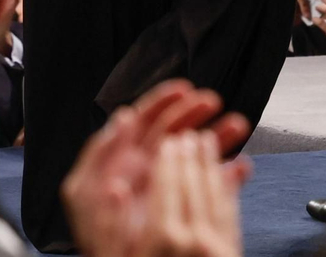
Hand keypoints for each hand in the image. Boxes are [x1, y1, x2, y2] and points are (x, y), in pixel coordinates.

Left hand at [61, 80, 251, 256]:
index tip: (183, 90)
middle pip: (172, 132)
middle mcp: (145, 169)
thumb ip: (102, 155)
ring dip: (216, 138)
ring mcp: (167, 187)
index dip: (162, 102)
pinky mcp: (186, 207)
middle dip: (193, 113)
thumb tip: (120, 118)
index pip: (143, 121)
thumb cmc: (94, 235)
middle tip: (214, 102)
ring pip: (193, 154)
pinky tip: (241, 168)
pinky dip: (226, 176)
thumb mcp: (84, 192)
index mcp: (121, 159)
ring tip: (238, 125)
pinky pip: (208, 186)